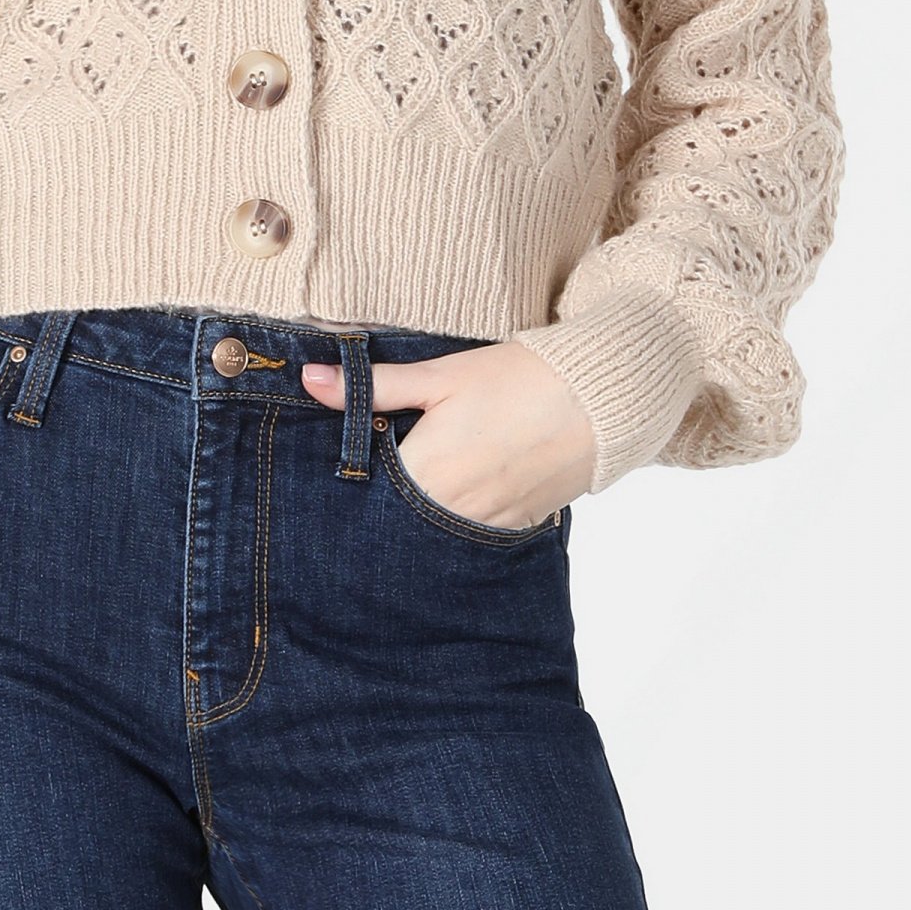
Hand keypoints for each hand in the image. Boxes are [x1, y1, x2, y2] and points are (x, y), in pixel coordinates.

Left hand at [299, 339, 597, 528]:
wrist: (599, 400)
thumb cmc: (517, 379)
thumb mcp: (441, 375)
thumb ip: (375, 386)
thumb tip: (310, 379)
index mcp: (424, 473)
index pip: (366, 496)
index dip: (352, 485)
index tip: (341, 474)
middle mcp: (452, 511)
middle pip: (397, 522)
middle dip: (384, 506)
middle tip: (375, 484)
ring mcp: (487, 524)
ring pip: (435, 533)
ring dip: (422, 514)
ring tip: (421, 486)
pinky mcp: (518, 526)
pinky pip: (473, 535)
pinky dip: (458, 519)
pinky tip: (458, 492)